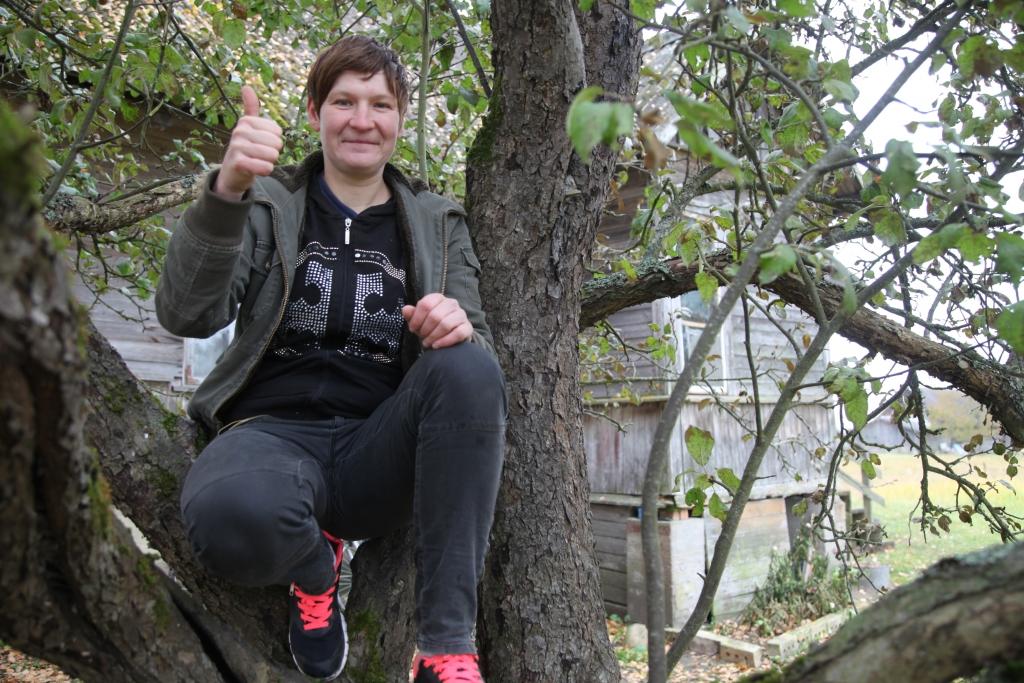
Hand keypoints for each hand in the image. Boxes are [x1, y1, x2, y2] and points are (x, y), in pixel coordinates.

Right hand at [214, 85, 283, 199]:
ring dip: (269, 162)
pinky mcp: (238, 163)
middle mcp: (239, 131)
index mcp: (246, 121)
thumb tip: (246, 86)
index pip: (277, 131)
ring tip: (257, 161)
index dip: (274, 141)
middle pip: (276, 143)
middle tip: (259, 155)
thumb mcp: (248, 127)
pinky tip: (256, 170)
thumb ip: (250, 108)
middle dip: (273, 153)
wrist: (232, 173)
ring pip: (272, 155)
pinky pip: (266, 167)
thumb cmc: (245, 149)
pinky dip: (265, 171)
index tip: (261, 144)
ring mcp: (237, 147)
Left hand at [402, 293, 472, 348]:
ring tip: (427, 343)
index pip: (425, 304)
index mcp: (438, 298)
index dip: (417, 319)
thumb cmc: (431, 327)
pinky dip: (445, 341)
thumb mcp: (419, 321)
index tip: (412, 329)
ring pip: (446, 324)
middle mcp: (452, 303)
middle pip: (435, 315)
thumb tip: (405, 309)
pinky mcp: (468, 327)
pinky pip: (458, 333)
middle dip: (425, 329)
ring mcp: (461, 314)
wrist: (448, 338)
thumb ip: (412, 315)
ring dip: (434, 336)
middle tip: (422, 337)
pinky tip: (436, 346)